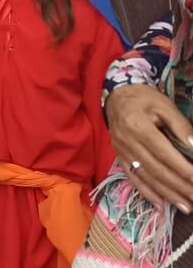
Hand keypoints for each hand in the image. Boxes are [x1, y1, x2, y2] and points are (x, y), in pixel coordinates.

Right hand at [107, 83, 192, 211]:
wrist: (117, 96)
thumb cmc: (145, 99)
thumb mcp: (165, 106)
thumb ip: (181, 127)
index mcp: (139, 127)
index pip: (164, 153)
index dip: (183, 170)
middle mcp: (128, 142)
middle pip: (156, 169)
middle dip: (179, 187)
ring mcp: (122, 151)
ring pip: (146, 177)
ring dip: (167, 195)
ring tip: (186, 207)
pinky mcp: (119, 157)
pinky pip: (133, 178)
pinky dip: (147, 194)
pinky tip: (161, 206)